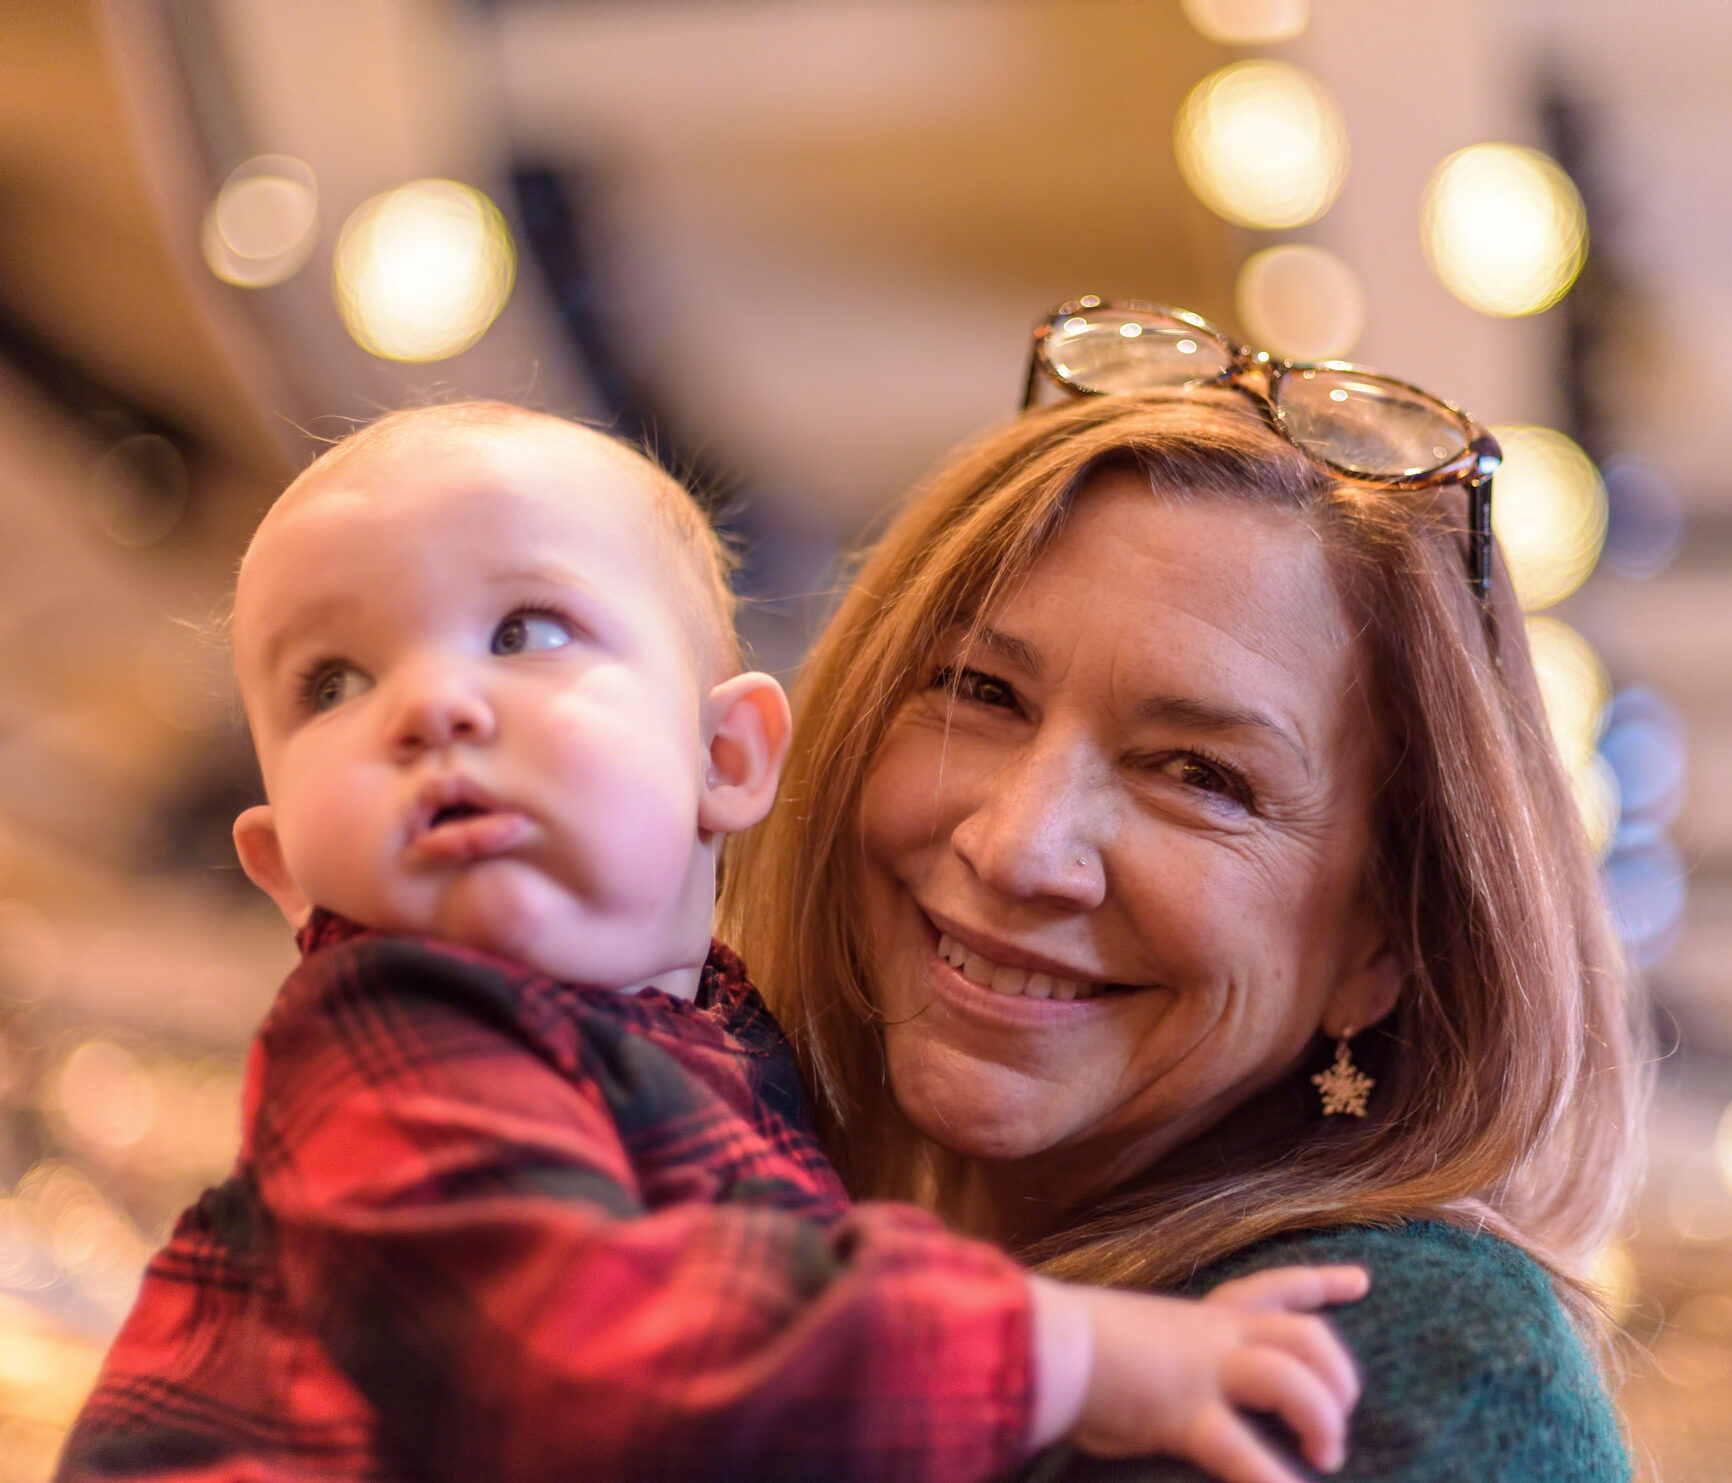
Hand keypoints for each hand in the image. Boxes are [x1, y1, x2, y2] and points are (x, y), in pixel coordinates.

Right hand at [1031, 1264, 1367, 1482]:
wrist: (1038, 1344)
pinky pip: (1244, 1455)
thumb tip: (1164, 1382)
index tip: (1360, 1282)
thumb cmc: (1069, 1345)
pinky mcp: (1183, 1415)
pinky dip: (1273, 1482)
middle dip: (1338, 1373)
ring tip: (1326, 1457)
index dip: (1319, 1284)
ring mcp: (1200, 1372)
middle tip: (1343, 1412)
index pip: (1269, 1289)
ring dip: (1320, 1418)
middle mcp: (1209, 1337)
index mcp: (1199, 1319)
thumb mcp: (1131, 1343)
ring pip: (1290, 1377)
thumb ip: (1160, 1358)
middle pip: (1303, 1333)